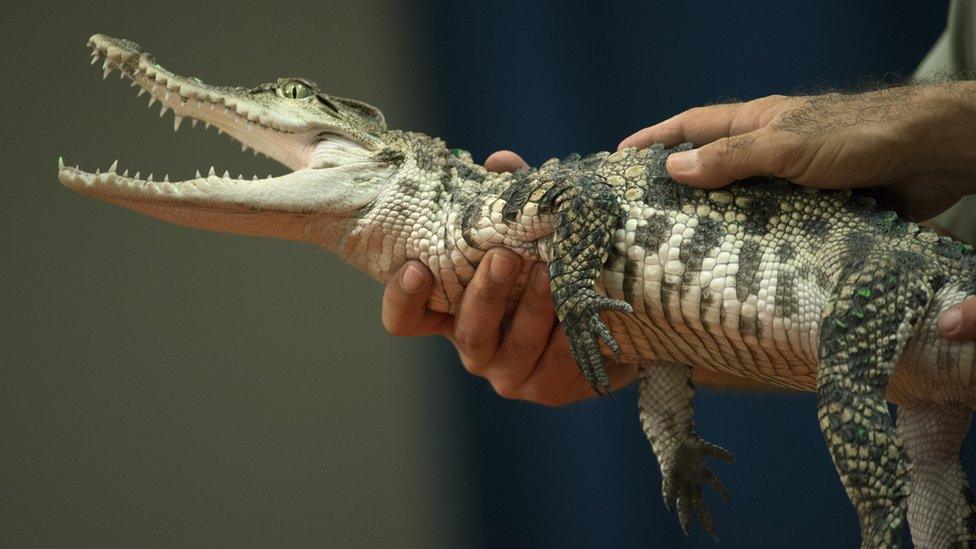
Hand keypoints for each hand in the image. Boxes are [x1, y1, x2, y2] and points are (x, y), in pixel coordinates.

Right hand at [380, 150, 636, 405]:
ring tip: (550, 273)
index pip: (407, 318)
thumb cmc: (550, 267)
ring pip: (514, 346)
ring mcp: (509, 371)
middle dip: (485, 294)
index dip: (403, 299)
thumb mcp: (526, 232)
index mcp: (453, 309)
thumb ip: (510, 201)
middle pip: (467, 331)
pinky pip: (557, 361)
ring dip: (532, 309)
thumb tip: (500, 162)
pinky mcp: (548, 386)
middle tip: (502, 257)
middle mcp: (474, 344)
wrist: (606, 321)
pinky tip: (584, 305)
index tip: (415, 268)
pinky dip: (570, 331)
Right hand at [620, 83, 975, 341]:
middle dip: (677, 193)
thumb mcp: (785, 145)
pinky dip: (756, 252)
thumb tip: (673, 170)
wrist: (930, 155)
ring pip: (741, 208)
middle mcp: (768, 152)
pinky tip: (741, 276)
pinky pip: (775, 234)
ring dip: (716, 230)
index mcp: (756, 124)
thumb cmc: (857, 135)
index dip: (653, 140)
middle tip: (643, 224)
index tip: (618, 160)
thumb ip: (731, 158)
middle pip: (711, 171)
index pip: (691, 127)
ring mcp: (792, 184)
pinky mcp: (816, 214)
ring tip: (683, 260)